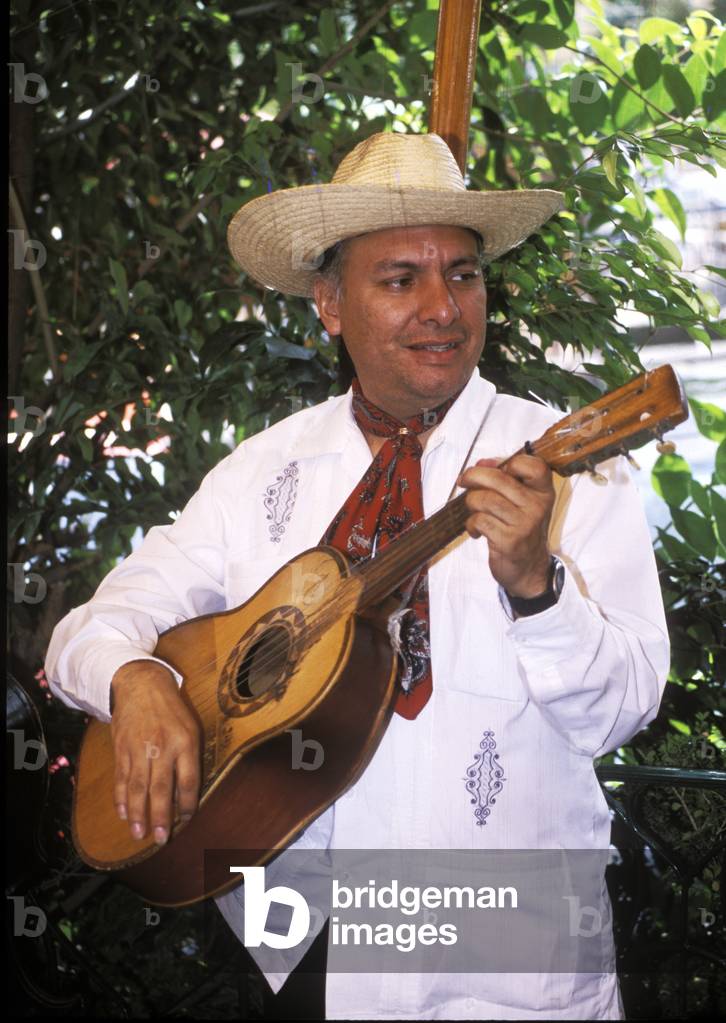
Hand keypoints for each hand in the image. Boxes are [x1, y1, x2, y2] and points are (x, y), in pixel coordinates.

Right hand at [110, 660, 200, 845]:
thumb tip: (187, 793)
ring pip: (138, 787)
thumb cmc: (171, 710)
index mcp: (185, 742)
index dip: (188, 804)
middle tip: (161, 839)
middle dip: (161, 816)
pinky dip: (121, 797)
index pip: (189, 780)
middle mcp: (163, 747)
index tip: (185, 821)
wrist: (141, 685)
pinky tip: (123, 813)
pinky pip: (121, 778)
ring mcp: (139, 748)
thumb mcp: (190, 727)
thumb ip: (189, 758)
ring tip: (138, 834)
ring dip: (138, 813)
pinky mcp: (121, 748)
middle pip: (161, 788)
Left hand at [458, 454, 554, 596]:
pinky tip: (476, 530)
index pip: (534, 465)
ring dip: (471, 503)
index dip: (509, 462)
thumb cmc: (521, 529)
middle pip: (499, 478)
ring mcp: (524, 524)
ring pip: (484, 499)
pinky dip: (471, 524)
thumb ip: (505, 479)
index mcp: (543, 492)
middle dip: (473, 476)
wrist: (529, 568)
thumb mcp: (523, 502)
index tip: (494, 468)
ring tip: (474, 511)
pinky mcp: (509, 540)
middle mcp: (537, 506)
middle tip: (464, 480)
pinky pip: (479, 521)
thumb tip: (480, 464)